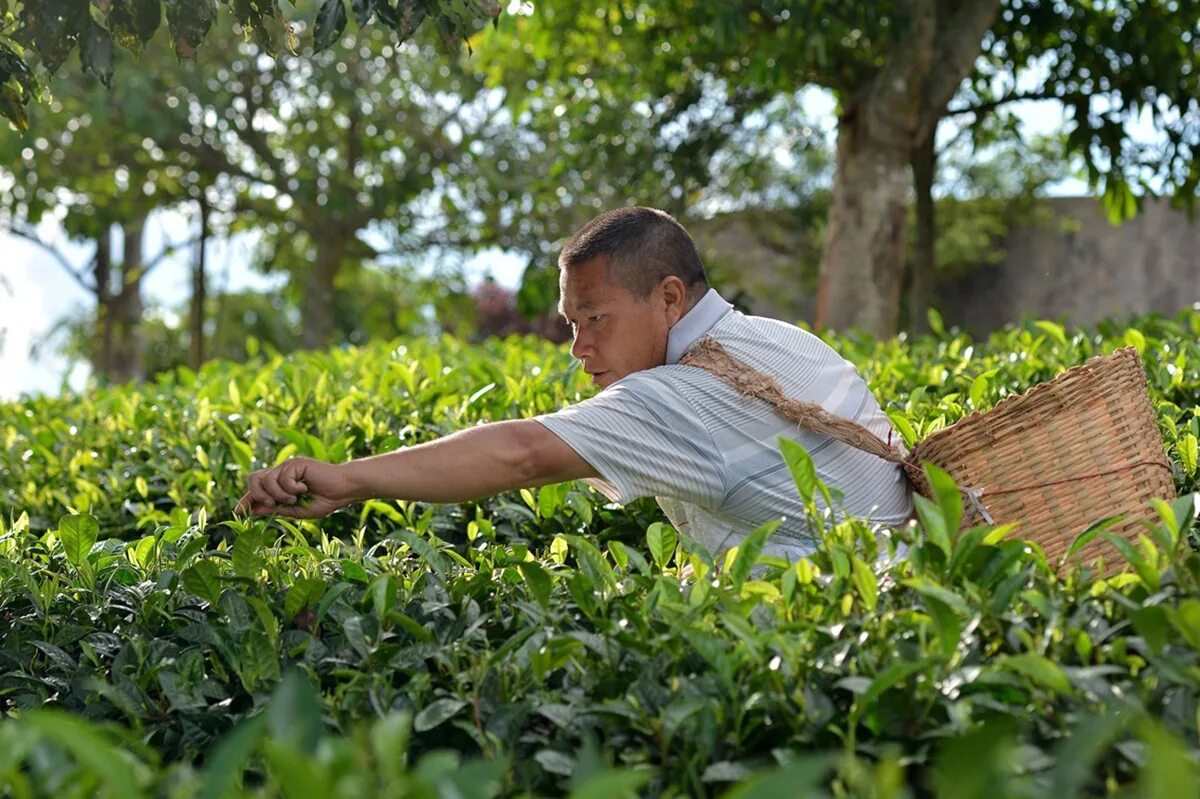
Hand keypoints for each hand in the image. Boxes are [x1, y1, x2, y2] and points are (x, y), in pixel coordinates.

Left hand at [235, 456, 353, 518]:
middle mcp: (280, 473)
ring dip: (279, 495)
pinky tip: (305, 488)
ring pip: (266, 480)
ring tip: (296, 498)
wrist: (343, 491)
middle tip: (273, 504)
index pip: (256, 489)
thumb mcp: (296, 511)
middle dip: (258, 495)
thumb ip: (276, 509)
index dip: (246, 499)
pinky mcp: (296, 462)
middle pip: (253, 479)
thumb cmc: (324, 501)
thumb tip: (254, 511)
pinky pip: (282, 478)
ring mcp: (287, 466)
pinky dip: (292, 488)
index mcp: (279, 484)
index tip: (237, 512)